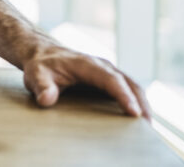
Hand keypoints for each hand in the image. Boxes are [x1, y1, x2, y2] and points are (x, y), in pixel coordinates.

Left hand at [22, 45, 150, 118]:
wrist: (43, 54)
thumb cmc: (41, 66)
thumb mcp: (35, 74)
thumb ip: (41, 86)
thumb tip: (47, 100)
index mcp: (87, 64)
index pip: (110, 79)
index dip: (123, 95)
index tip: (133, 112)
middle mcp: (103, 66)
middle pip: (129, 83)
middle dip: (141, 103)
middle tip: (148, 127)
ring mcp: (109, 73)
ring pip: (133, 87)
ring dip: (143, 104)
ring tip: (148, 128)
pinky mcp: (110, 81)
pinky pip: (128, 90)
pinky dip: (137, 103)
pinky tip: (138, 121)